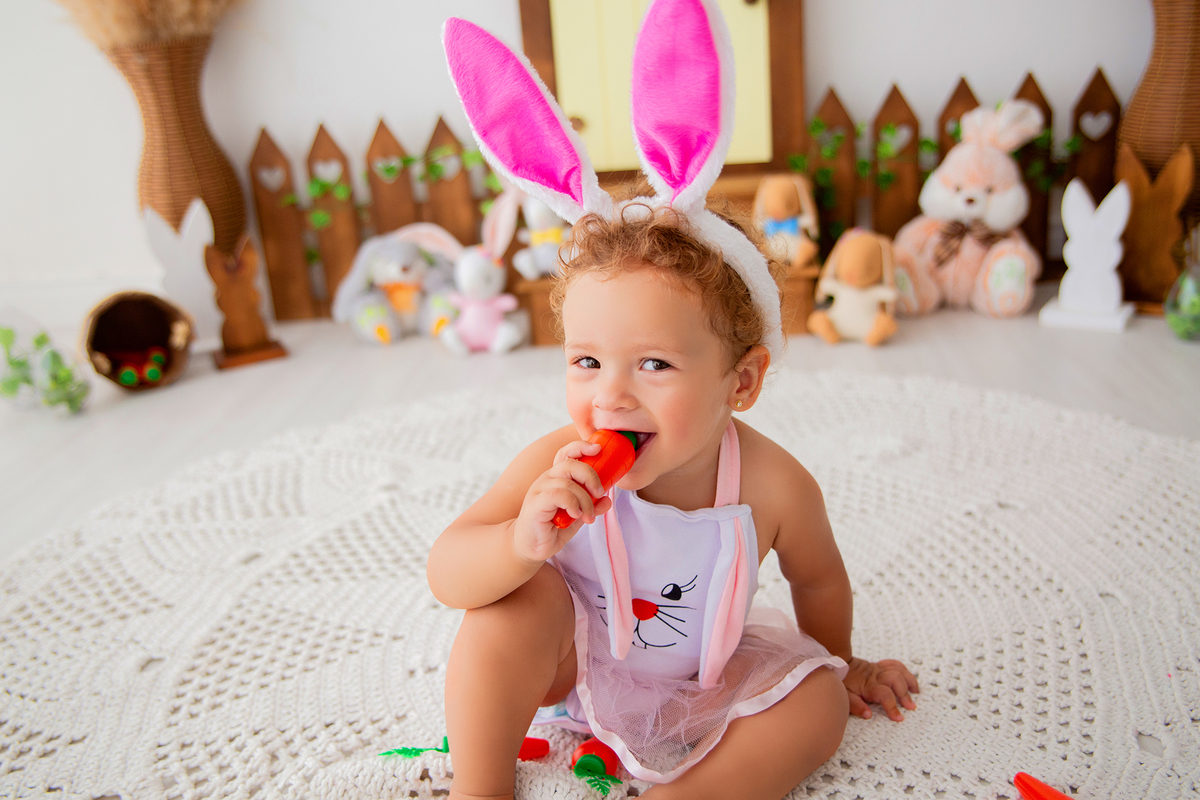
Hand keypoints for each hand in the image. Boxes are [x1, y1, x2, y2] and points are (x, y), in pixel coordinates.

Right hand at [512, 439, 612, 563]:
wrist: (531, 547)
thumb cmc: (552, 528)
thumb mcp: (578, 516)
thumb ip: (591, 506)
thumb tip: (607, 500)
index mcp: (557, 477)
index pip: (567, 453)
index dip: (581, 447)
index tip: (598, 449)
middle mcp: (547, 479)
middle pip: (570, 464)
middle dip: (590, 476)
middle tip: (599, 493)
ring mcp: (539, 490)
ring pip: (567, 482)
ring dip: (585, 500)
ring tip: (588, 516)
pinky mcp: (535, 504)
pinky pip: (558, 495)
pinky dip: (572, 504)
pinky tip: (575, 515)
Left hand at [842, 657, 918, 720]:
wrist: (836, 663)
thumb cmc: (841, 682)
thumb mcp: (844, 696)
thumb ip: (855, 705)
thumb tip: (868, 714)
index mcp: (868, 686)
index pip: (885, 695)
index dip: (893, 707)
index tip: (899, 718)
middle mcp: (876, 676)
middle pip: (896, 680)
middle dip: (905, 694)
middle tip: (910, 707)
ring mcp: (879, 669)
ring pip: (899, 671)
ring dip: (909, 681)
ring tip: (916, 692)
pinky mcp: (879, 666)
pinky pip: (894, 664)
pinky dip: (904, 670)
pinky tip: (908, 679)